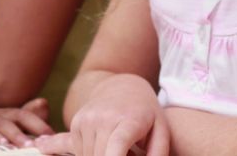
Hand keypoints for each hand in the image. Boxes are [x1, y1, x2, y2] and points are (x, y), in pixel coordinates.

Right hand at [0, 98, 53, 147]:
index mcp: (7, 112)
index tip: (56, 137)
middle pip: (20, 116)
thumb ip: (21, 117)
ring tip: (27, 145)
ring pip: (3, 124)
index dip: (42, 124)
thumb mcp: (0, 118)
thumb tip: (45, 109)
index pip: (29, 116)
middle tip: (48, 140)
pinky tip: (0, 143)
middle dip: (36, 127)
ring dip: (16, 134)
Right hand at [35, 74, 168, 155]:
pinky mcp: (76, 123)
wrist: (123, 87)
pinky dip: (92, 154)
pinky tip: (105, 145)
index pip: (118, 144)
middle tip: (130, 153)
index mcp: (129, 121)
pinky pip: (80, 151)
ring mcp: (87, 119)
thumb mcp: (160, 131)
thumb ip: (158, 153)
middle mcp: (104, 118)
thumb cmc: (147, 115)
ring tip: (119, 150)